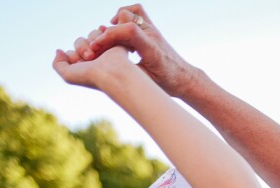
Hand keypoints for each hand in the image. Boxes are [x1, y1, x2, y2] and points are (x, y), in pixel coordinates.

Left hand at [53, 28, 135, 90]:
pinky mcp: (113, 42)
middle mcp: (94, 58)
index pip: (71, 53)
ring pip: (91, 35)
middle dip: (81, 48)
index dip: (73, 57)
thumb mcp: (67, 75)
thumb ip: (57, 64)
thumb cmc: (91, 77)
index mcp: (84, 67)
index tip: (80, 65)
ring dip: (92, 42)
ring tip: (98, 52)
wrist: (112, 73)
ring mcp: (103, 50)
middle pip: (79, 42)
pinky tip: (103, 43)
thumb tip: (59, 51)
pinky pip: (101, 31)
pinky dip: (100, 36)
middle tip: (90, 57)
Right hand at [82, 4, 199, 96]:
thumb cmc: (165, 84)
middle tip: (97, 50)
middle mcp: (152, 35)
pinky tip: (116, 27)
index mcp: (152, 49)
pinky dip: (122, 15)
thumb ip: (128, 70)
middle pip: (125, 20)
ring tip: (107, 40)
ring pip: (129, 13)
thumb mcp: (145, 82)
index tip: (95, 48)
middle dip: (107, 34)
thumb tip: (104, 66)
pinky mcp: (150, 28)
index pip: (130, 31)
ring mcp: (152, 29)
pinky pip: (135, 11)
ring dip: (114, 23)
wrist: (184, 78)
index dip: (109, 36)